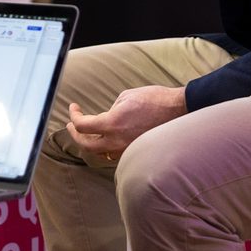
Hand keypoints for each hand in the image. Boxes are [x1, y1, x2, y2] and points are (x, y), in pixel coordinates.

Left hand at [66, 86, 187, 159]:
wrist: (179, 111)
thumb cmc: (154, 100)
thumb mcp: (126, 96)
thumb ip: (111, 109)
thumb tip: (107, 118)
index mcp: (112, 123)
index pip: (82, 127)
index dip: (73, 117)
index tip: (73, 109)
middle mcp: (116, 141)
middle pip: (86, 145)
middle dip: (75, 135)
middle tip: (71, 125)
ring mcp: (126, 149)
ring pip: (100, 153)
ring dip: (90, 142)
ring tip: (87, 133)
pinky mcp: (135, 152)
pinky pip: (114, 154)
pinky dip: (106, 147)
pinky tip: (106, 139)